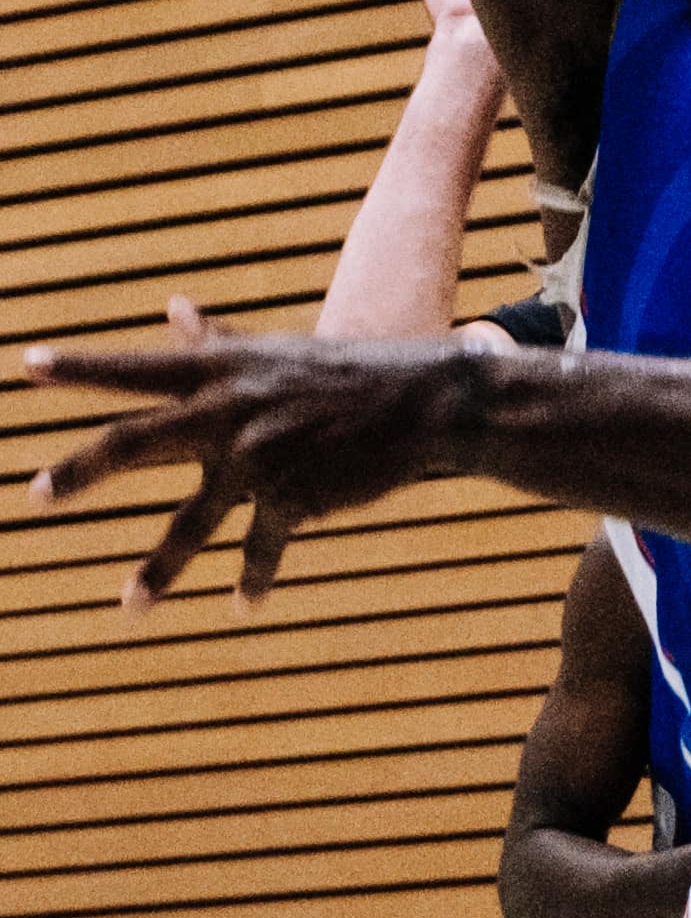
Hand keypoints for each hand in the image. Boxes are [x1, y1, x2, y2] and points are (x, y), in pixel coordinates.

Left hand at [26, 299, 479, 610]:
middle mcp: (231, 410)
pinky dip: (252, 579)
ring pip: (191, 522)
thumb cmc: (343, 374)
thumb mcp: (275, 354)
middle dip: (82, 470)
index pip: (139, 366)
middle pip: (138, 440)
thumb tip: (172, 309)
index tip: (28, 362)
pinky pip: (259, 549)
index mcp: (225, 369)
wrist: (423, 402)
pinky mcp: (293, 497)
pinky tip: (243, 604)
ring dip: (158, 571)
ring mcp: (260, 457)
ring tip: (130, 608)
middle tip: (35, 495)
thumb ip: (217, 340)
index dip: (82, 366)